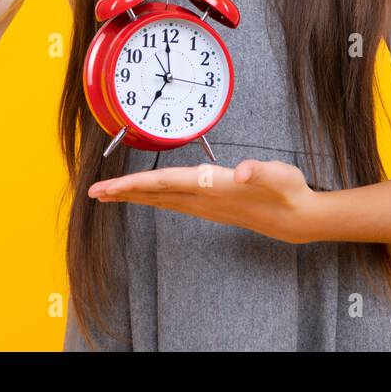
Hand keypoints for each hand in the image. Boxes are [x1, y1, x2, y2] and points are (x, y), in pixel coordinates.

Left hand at [88, 159, 321, 244]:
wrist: (298, 220)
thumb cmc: (288, 192)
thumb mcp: (280, 175)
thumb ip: (260, 171)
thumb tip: (243, 171)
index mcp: (212, 187)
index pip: (164, 184)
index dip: (133, 184)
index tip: (108, 187)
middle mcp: (204, 199)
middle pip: (155, 195)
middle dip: (123, 193)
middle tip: (92, 193)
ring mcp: (206, 206)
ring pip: (162, 200)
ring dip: (134, 197)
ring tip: (110, 195)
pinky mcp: (211, 207)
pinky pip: (173, 202)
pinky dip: (153, 198)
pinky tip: (147, 197)